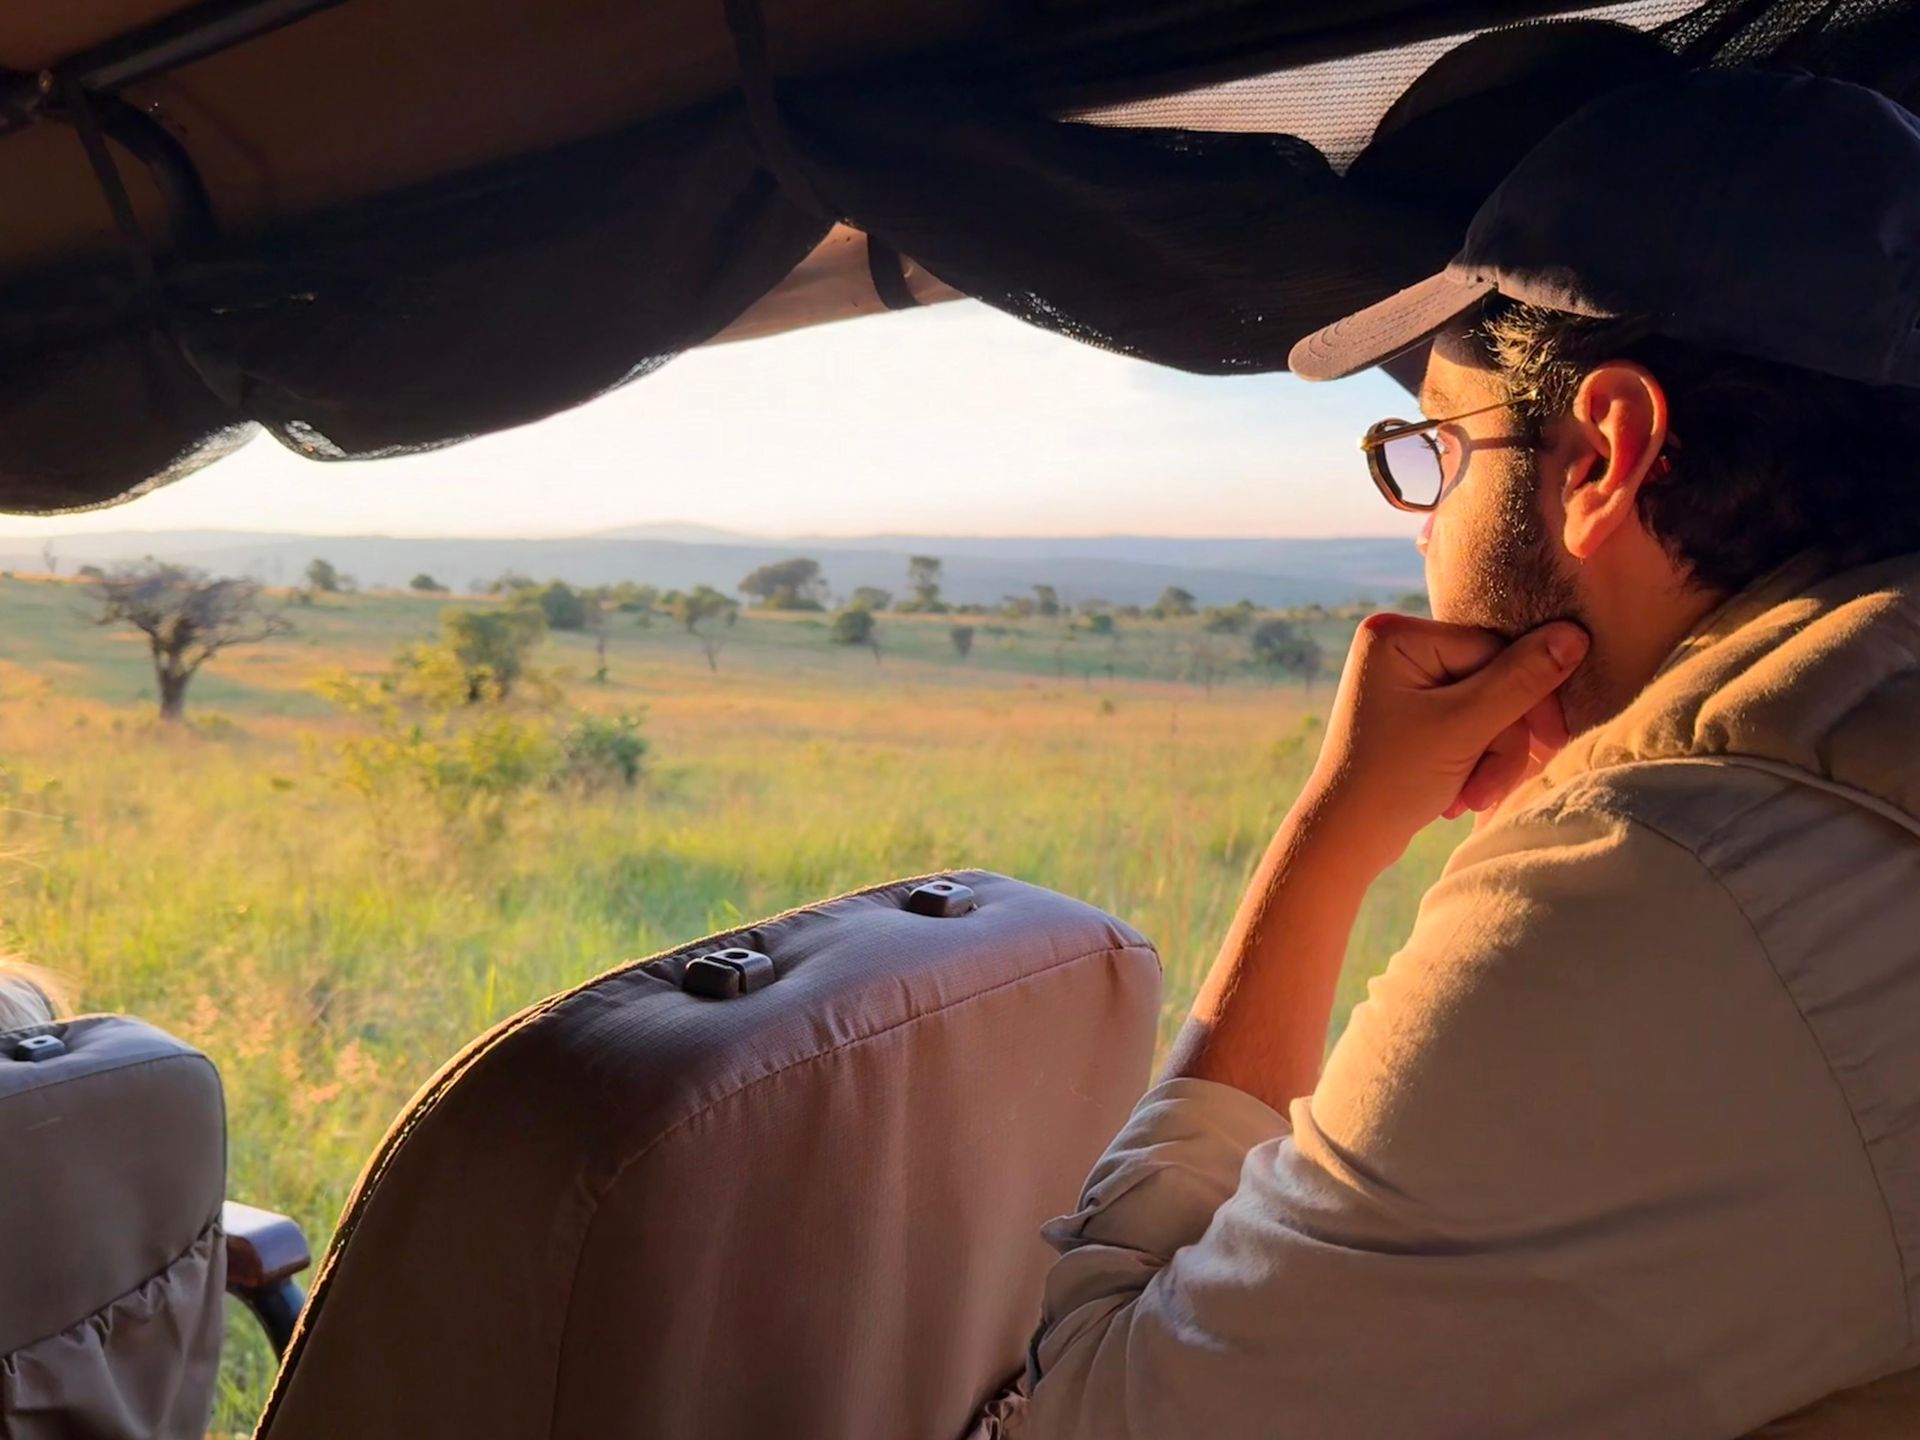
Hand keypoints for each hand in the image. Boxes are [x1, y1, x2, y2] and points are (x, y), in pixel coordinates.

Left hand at [1297, 614, 1589, 870]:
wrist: (1346, 839)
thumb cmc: (1394, 778)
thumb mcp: (1465, 727)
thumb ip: (1522, 680)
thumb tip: (1575, 634)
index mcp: (1395, 634)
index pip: (1493, 649)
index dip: (1527, 695)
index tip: (1551, 740)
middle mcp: (1396, 648)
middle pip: (1492, 680)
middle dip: (1499, 739)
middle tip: (1490, 787)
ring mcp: (1403, 682)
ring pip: (1486, 709)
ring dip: (1488, 757)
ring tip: (1469, 798)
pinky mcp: (1412, 714)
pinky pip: (1467, 726)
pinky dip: (1472, 761)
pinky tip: (1457, 795)